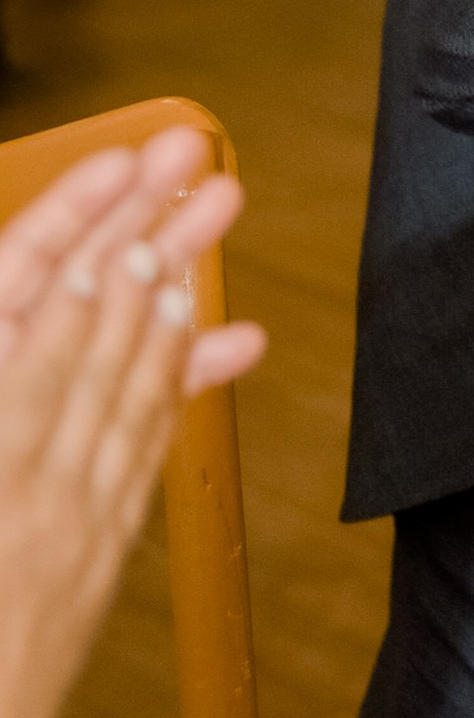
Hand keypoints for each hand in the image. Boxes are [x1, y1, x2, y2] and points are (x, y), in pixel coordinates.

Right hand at [0, 131, 263, 717]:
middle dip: (141, 232)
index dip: (67, 231)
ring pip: (122, 375)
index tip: (118, 171)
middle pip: (83, 323)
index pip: (14, 308)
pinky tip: (202, 333)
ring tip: (208, 217)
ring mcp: (58, 511)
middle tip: (196, 164)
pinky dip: (169, 383)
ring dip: (168, 287)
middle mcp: (11, 466)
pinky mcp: (90, 552)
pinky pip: (140, 448)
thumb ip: (8, 367)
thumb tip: (33, 290)